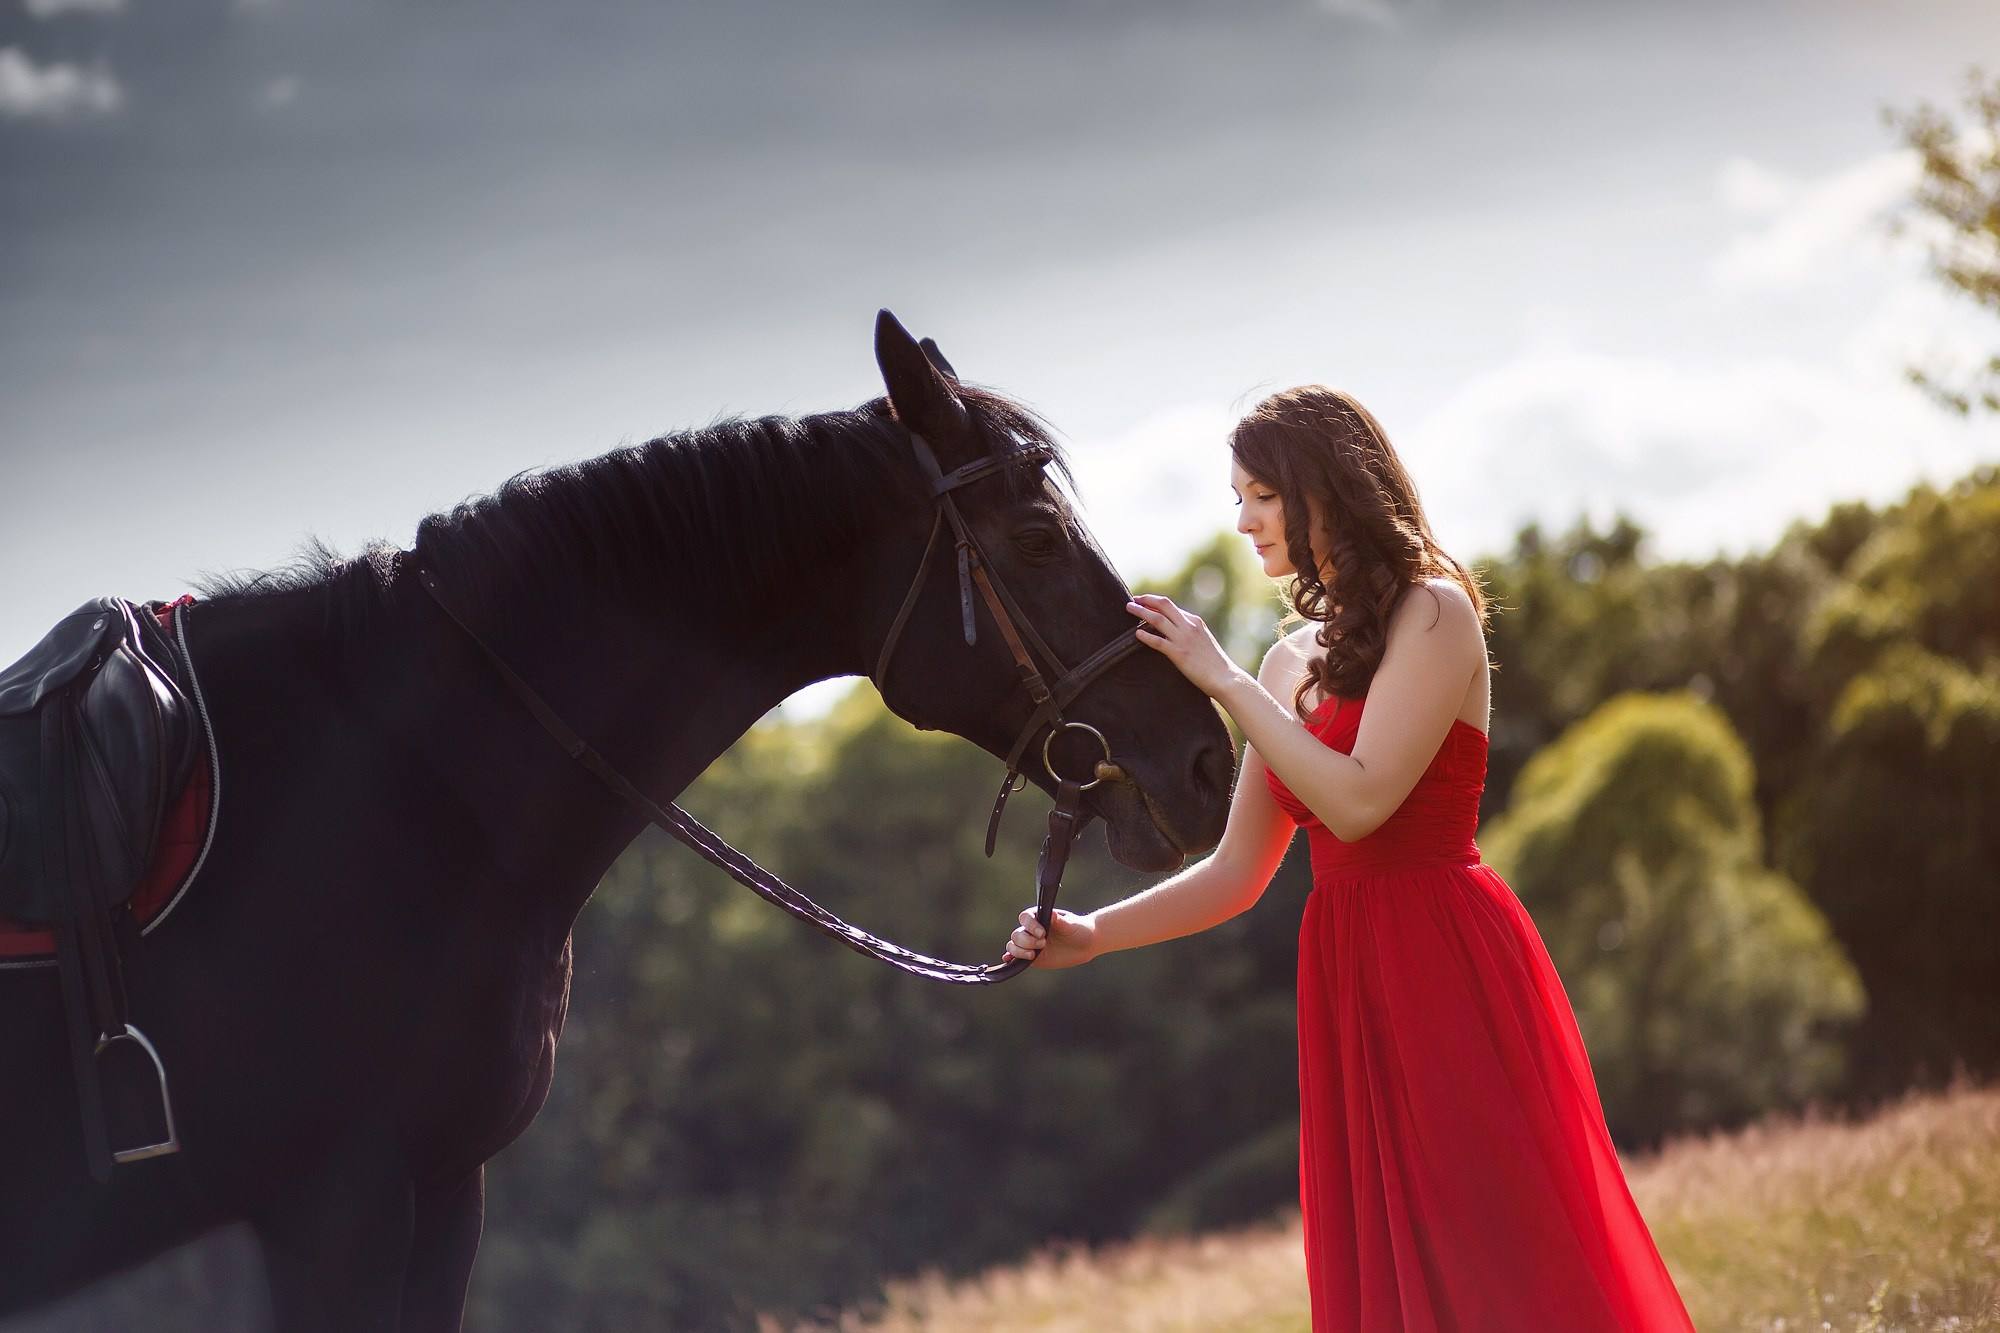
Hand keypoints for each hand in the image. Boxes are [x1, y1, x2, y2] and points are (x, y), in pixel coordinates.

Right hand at [1003, 906, 1096, 968]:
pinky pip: (1016, 956)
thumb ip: (1060, 921)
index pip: (1025, 917)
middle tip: (1043, 944)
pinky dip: (1010, 958)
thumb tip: (1051, 914)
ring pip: (1014, 945)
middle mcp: (1031, 929)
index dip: (1030, 925)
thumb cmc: (1079, 930)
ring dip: (1019, 950)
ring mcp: (1030, 943)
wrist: (1086, 945)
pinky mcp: (1032, 957)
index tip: (1042, 933)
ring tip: (1033, 955)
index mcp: (1040, 916)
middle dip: (1027, 941)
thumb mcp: (1071, 925)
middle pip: (1017, 934)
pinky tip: (1008, 960)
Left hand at [1127, 593, 1246, 698]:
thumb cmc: (1214, 662)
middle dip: (1146, 600)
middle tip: (1132, 600)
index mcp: (1195, 621)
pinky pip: (1158, 641)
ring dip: (1141, 612)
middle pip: (1163, 605)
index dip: (1154, 602)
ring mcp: (1183, 639)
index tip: (1143, 601)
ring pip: (1157, 619)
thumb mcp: (1203, 639)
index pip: (1171, 606)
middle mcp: (1188, 626)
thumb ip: (1189, 631)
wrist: (1225, 677)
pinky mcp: (1179, 653)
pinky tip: (1137, 634)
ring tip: (1129, 609)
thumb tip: (1173, 628)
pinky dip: (1145, 636)